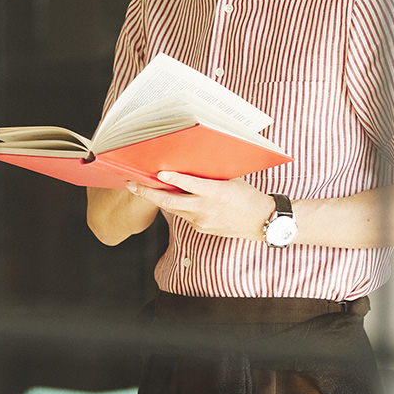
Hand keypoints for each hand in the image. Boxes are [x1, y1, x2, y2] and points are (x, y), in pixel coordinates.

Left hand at [126, 172, 274, 240]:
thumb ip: (211, 175)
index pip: (189, 185)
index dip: (172, 179)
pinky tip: (168, 198)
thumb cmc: (248, 197)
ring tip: (141, 189)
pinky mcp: (201, 229)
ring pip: (173, 209)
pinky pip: (183, 215)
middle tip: (131, 184)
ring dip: (158, 199)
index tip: (157, 173)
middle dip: (148, 193)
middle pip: (170, 201)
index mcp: (215, 192)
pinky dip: (174, 206)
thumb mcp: (232, 180)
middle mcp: (205, 208)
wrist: (261, 222)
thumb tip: (193, 164)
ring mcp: (201, 221)